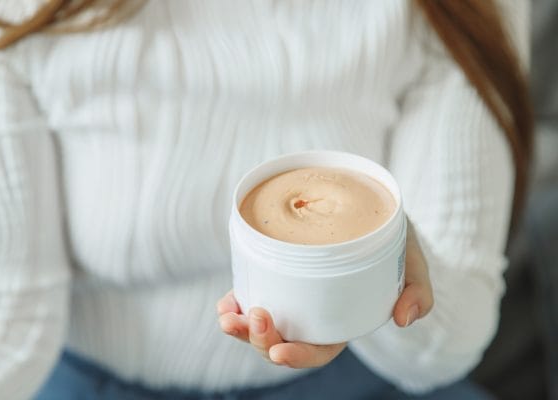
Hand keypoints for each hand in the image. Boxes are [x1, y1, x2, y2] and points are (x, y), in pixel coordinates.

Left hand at [217, 218, 432, 367]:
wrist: (370, 214)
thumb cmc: (391, 243)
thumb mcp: (411, 261)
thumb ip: (417, 290)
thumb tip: (404, 319)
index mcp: (341, 320)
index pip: (319, 349)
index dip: (298, 356)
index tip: (279, 351)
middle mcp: (312, 314)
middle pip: (281, 340)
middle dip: (260, 339)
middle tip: (254, 316)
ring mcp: (291, 296)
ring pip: (260, 323)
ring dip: (239, 325)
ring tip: (226, 315)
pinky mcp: (276, 275)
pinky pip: (250, 295)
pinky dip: (234, 302)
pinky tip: (225, 302)